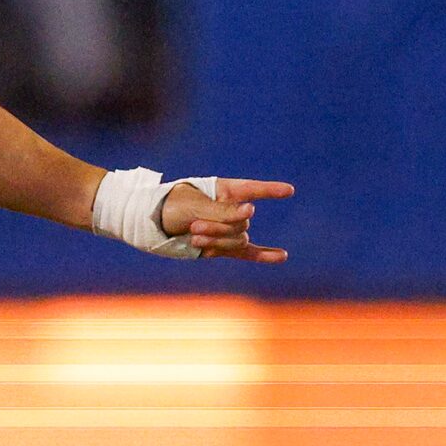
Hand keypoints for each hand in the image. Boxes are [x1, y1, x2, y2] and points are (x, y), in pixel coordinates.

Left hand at [162, 178, 293, 262]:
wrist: (156, 225)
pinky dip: (264, 255)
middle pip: (241, 223)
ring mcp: (229, 229)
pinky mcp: (225, 247)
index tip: (289, 190)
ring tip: (194, 236)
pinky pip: (249, 253)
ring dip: (218, 240)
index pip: (252, 189)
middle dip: (219, 227)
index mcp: (225, 190)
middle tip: (194, 226)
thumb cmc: (173, 207)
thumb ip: (223, 212)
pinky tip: (282, 256)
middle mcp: (232, 209)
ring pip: (238, 239)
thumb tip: (252, 213)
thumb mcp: (194, 206)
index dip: (270, 190)